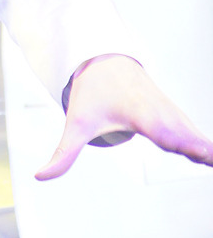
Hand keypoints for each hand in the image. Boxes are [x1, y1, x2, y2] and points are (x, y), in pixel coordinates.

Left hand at [36, 54, 212, 178]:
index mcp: (135, 111)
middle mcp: (157, 110)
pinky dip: (206, 145)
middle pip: (182, 133)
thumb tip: (40, 176)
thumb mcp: (76, 123)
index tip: (198, 150)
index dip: (179, 140)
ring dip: (206, 148)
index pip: (160, 128)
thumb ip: (63, 153)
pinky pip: (194, 132)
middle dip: (200, 148)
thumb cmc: (92, 92)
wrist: (105, 61)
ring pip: (191, 133)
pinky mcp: (176, 115)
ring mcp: (169, 112)